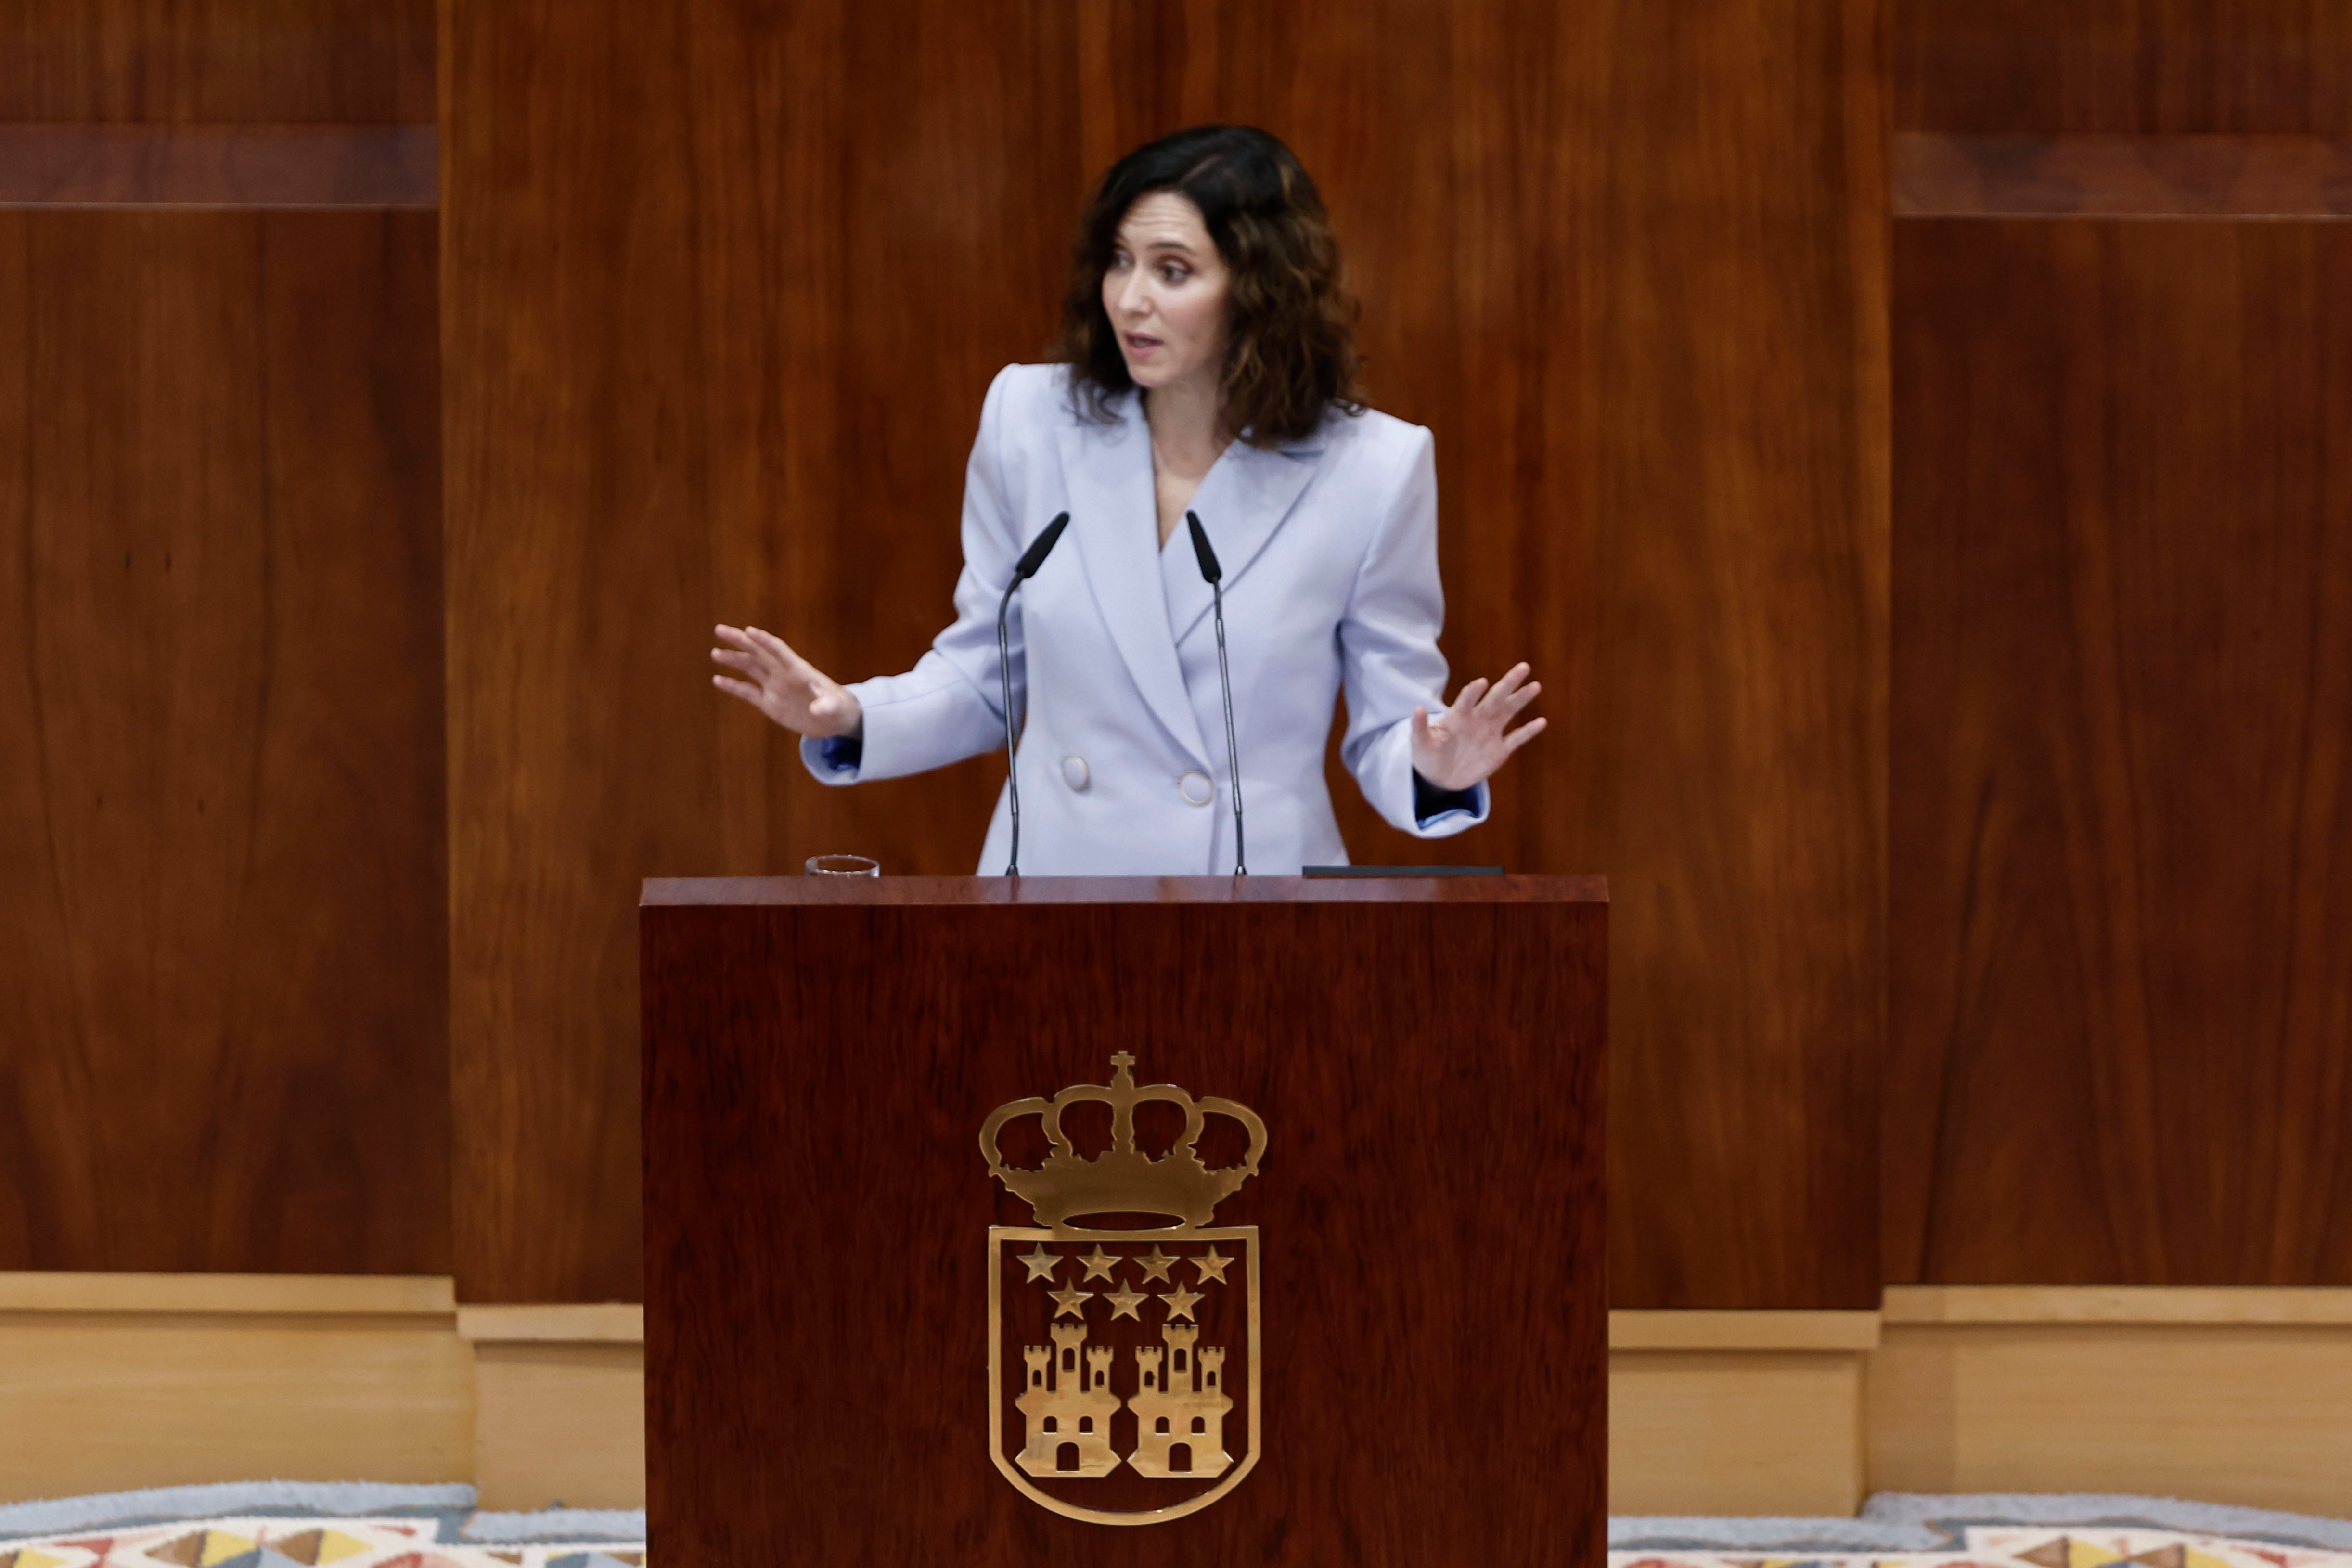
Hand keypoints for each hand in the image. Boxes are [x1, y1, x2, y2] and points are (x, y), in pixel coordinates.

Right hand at [710, 624, 862, 737]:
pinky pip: (748, 692)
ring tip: (715, 652)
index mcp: (798, 670)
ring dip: (733, 660)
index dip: (764, 641)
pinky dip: (733, 686)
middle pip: (758, 653)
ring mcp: (774, 687)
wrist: (834, 720)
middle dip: (740, 641)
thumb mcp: (835, 707)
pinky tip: (717, 680)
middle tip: (720, 629)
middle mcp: (783, 675)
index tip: (749, 631)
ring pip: (750, 668)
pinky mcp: (769, 703)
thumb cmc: (838, 708)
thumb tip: (817, 710)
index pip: (778, 651)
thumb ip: (826, 706)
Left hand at [1410, 662, 1544, 791]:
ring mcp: (1490, 733)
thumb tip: (1416, 709)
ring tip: (1535, 686)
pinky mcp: (1499, 750)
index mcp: (1458, 716)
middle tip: (1524, 667)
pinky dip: (1528, 732)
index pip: (1467, 700)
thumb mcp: (1420, 743)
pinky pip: (1516, 739)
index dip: (1473, 692)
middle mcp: (1477, 719)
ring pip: (1509, 712)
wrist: (1440, 776)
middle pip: (1495, 698)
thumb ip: (1419, 727)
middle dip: (1509, 683)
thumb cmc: (1428, 755)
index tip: (1482, 683)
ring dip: (1521, 699)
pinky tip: (1541, 722)